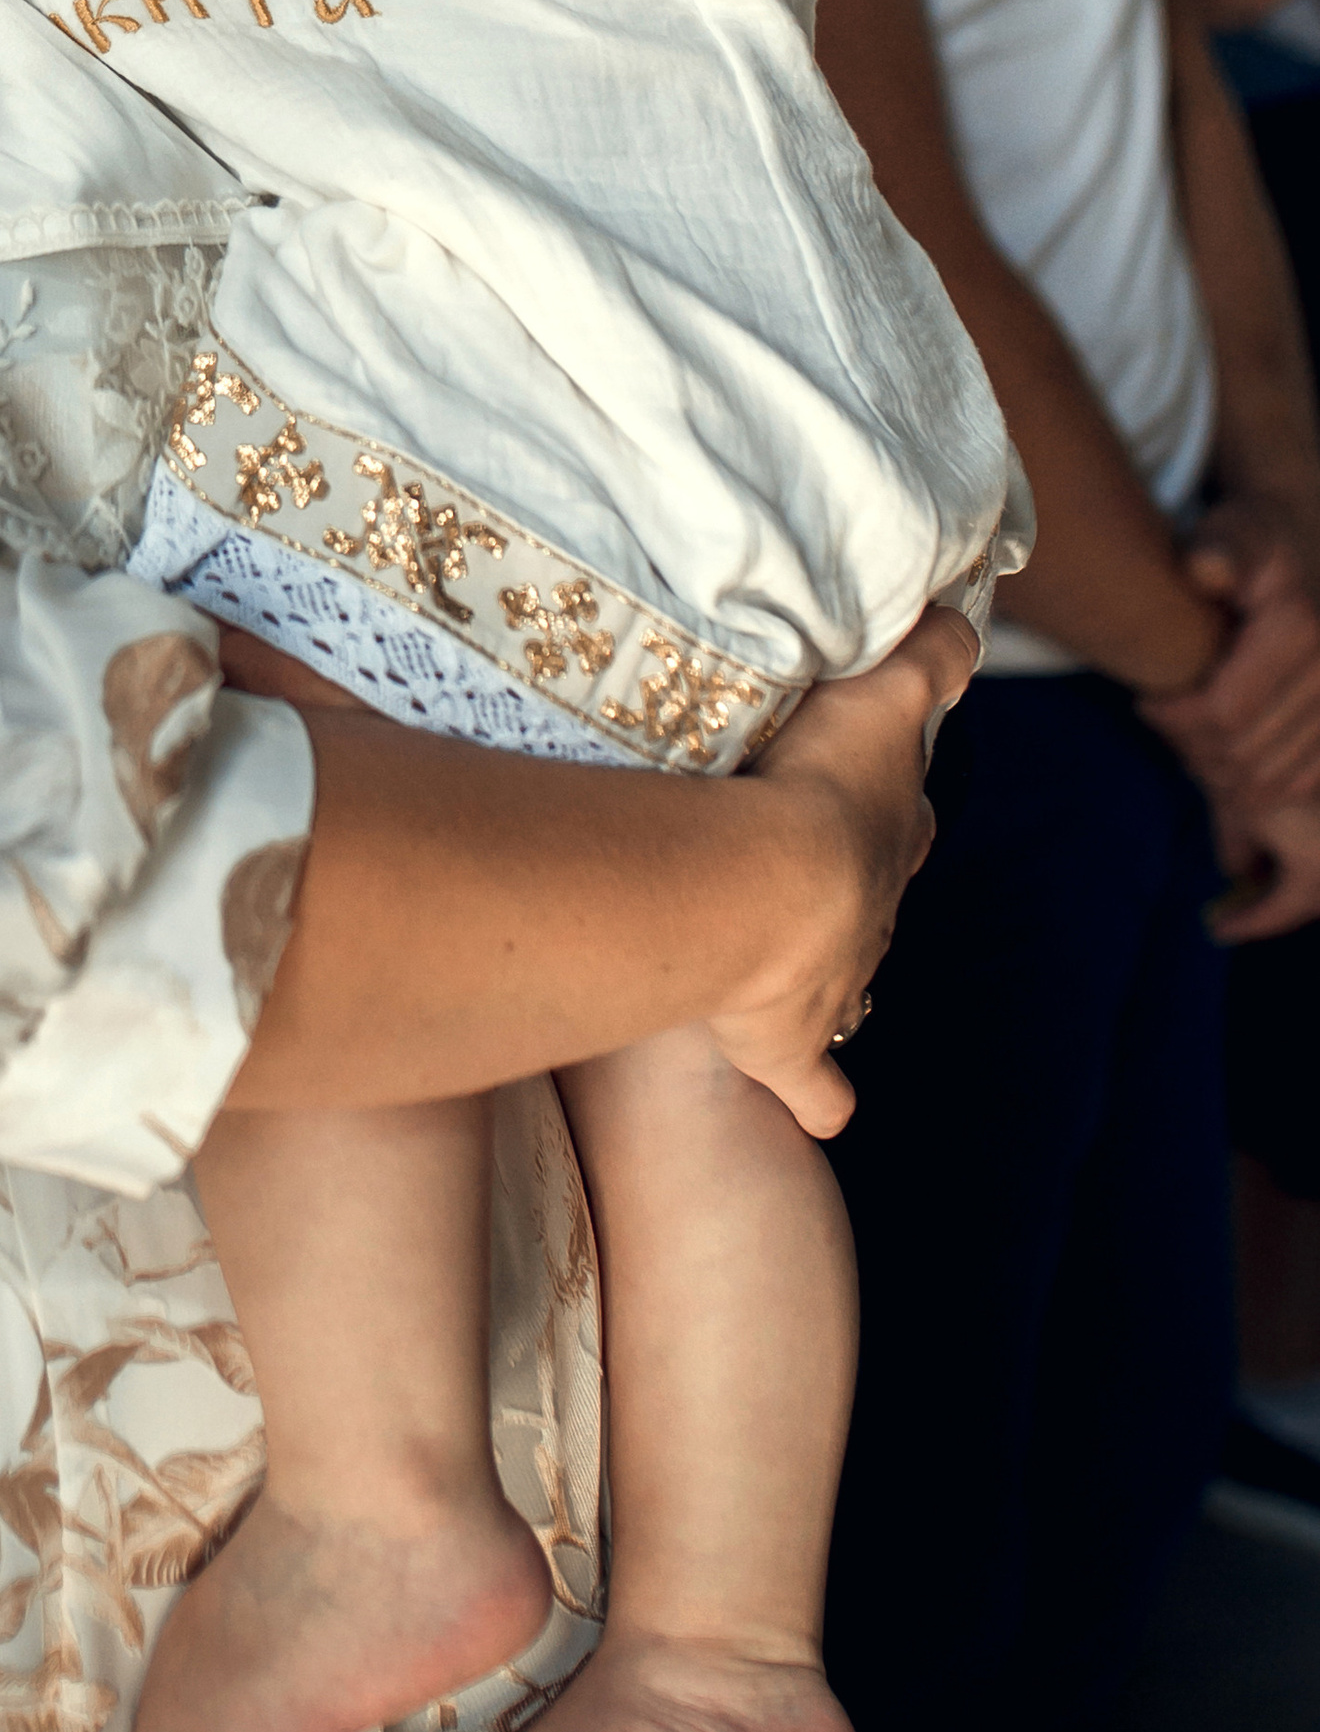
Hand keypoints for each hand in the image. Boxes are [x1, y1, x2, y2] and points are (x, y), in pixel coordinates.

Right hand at [708, 607, 972, 1135]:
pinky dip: (822, 1096)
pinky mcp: (789, 1044)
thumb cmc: (816, 782)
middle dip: (860, 886)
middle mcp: (874, 912)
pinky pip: (815, 1084)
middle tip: (819, 872)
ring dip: (830, 975)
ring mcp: (839, 983)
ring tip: (793, 964)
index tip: (866, 792)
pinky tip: (825, 1109)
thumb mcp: (883, 692)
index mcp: (889, 832)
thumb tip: (965, 622)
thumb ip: (928, 656)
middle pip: (880, 895)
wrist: (767, 886)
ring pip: (852, 982)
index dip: (888, 805)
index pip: (906, 817)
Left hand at [1145, 495, 1319, 934]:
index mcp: (1301, 632)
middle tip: (1164, 725)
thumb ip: (1220, 551)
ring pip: (1277, 778)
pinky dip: (1264, 784)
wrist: (1305, 541)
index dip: (1177, 722)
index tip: (1149, 703)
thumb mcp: (1235, 532)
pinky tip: (1229, 756)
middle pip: (1248, 754)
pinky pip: (1306, 781)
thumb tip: (1205, 570)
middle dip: (1195, 752)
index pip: (1225, 714)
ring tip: (1191, 741)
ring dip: (1226, 774)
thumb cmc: (1255, 538)